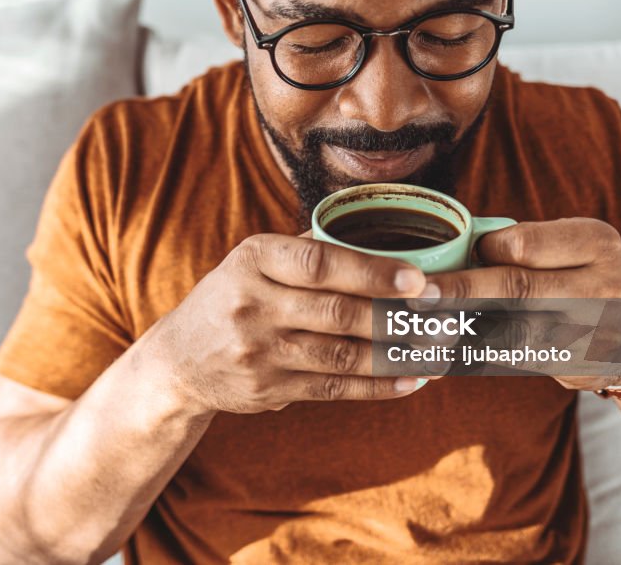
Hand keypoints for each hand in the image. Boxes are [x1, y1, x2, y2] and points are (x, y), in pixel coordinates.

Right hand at [142, 233, 439, 414]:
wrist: (179, 360)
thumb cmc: (232, 298)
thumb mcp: (252, 261)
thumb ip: (306, 248)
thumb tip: (380, 230)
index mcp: (252, 259)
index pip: (318, 262)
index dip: (372, 271)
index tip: (417, 278)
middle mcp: (251, 304)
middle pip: (337, 312)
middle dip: (396, 316)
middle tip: (442, 316)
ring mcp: (258, 351)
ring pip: (341, 355)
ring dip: (396, 355)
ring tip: (436, 349)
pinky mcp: (267, 389)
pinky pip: (333, 389)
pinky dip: (377, 386)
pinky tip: (409, 379)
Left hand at [425, 218, 620, 389]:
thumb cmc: (586, 277)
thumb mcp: (573, 246)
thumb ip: (524, 245)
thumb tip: (452, 249)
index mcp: (596, 242)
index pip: (523, 245)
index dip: (481, 252)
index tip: (453, 258)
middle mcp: (601, 286)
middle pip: (516, 288)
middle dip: (459, 292)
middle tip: (417, 295)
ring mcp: (594, 332)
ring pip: (512, 331)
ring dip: (462, 330)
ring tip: (420, 327)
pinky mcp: (578, 367)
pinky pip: (516, 360)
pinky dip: (477, 355)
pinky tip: (444, 353)